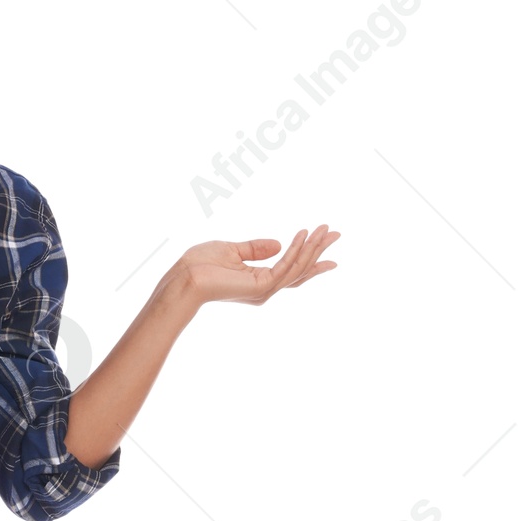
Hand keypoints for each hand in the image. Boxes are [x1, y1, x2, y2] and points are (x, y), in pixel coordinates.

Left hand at [177, 226, 339, 305]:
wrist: (184, 278)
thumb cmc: (200, 265)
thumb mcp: (231, 250)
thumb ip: (255, 249)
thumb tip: (279, 244)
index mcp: (257, 282)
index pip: (290, 271)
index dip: (310, 258)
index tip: (328, 248)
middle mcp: (264, 289)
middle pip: (300, 270)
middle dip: (319, 251)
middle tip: (336, 233)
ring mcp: (263, 290)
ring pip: (297, 268)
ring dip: (312, 248)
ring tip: (325, 230)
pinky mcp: (260, 287)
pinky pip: (285, 267)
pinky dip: (296, 250)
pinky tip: (303, 235)